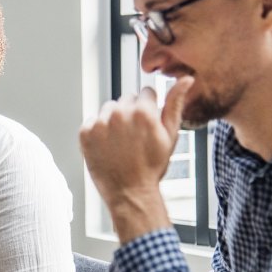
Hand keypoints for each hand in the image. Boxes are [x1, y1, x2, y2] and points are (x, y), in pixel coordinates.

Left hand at [79, 76, 193, 242]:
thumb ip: (175, 103)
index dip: (149, 109)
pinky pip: (92, 121)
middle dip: (131, 113)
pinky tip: (108, 146)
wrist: (130, 192)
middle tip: (134, 137)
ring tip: (121, 142)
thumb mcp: (170, 135)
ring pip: (109, 109)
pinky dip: (98, 131)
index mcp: (143, 111)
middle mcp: (119, 113)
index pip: (145, 93)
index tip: (147, 126)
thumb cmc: (152, 166)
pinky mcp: (85, 133)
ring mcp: (100, 123)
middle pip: (126, 100)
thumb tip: (186, 79)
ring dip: (114, 120)